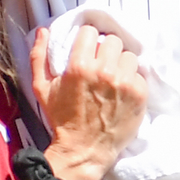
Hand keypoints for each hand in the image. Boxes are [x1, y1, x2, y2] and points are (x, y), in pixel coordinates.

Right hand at [30, 24, 147, 179]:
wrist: (84, 150)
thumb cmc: (61, 119)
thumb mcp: (41, 88)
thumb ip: (38, 56)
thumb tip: (43, 30)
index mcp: (79, 66)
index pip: (91, 31)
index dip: (88, 40)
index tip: (88, 50)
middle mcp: (104, 71)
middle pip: (113, 40)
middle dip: (106, 50)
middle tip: (102, 64)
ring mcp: (124, 83)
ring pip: (129, 55)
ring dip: (121, 64)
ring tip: (114, 77)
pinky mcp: (139, 94)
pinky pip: (140, 74)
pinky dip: (132, 80)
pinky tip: (122, 91)